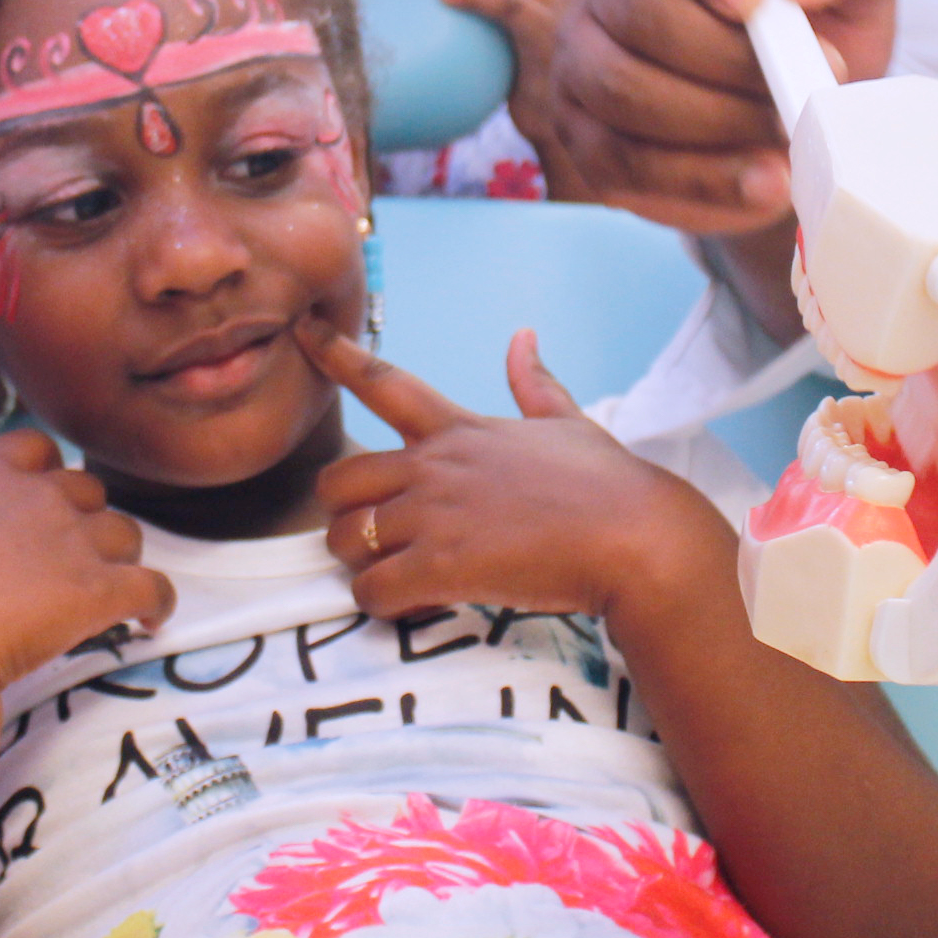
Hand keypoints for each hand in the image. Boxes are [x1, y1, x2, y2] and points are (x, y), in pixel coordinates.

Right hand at [0, 431, 174, 696]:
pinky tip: (150, 622)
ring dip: (121, 558)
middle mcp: (38, 497)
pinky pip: (154, 586)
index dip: (45, 471)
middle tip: (72, 559)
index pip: (36, 446)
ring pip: (127, 532)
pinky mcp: (100, 589)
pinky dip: (157, 602)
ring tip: (111, 592)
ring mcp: (74, 541)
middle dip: (85, 520)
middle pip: (89, 489)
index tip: (41, 498)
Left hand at [303, 318, 721, 628]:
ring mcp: (434, 515)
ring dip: (363, 565)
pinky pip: (372, 590)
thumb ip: (535, 382)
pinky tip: (416, 605)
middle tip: (379, 541)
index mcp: (459, 429)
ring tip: (402, 578)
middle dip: (344, 515)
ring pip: (345, 541)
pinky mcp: (442, 566)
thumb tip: (523, 337)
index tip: (302, 332)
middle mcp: (435, 466)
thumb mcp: (567, 422)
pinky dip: (383, 604)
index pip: (384, 382)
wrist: (636, 537)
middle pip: (338, 481)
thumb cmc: (608, 484)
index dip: (336, 354)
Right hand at [547, 0, 895, 230]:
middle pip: (638, 15)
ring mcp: (580, 61)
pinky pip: (622, 163)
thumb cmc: (820, 13)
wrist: (803, 97)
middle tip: (806, 83)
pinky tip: (764, 180)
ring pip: (624, 92)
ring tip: (790, 135)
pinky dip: (701, 178)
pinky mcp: (585, 137)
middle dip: (728, 58)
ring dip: (718, 121)